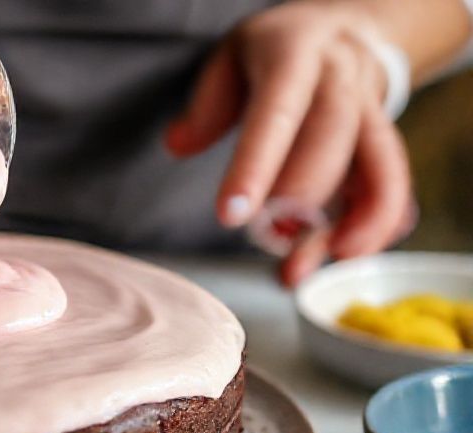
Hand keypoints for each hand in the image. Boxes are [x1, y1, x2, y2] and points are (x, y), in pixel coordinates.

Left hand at [166, 0, 416, 286]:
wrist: (341, 27)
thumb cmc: (275, 54)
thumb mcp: (230, 58)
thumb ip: (206, 106)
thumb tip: (177, 144)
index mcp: (295, 56)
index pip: (277, 111)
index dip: (256, 165)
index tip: (232, 215)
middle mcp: (341, 79)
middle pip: (334, 134)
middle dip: (304, 194)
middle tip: (271, 238)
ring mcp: (372, 110)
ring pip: (378, 164)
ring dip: (353, 222)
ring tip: (311, 265)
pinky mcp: (385, 142)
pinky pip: (393, 185)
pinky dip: (378, 225)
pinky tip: (345, 254)